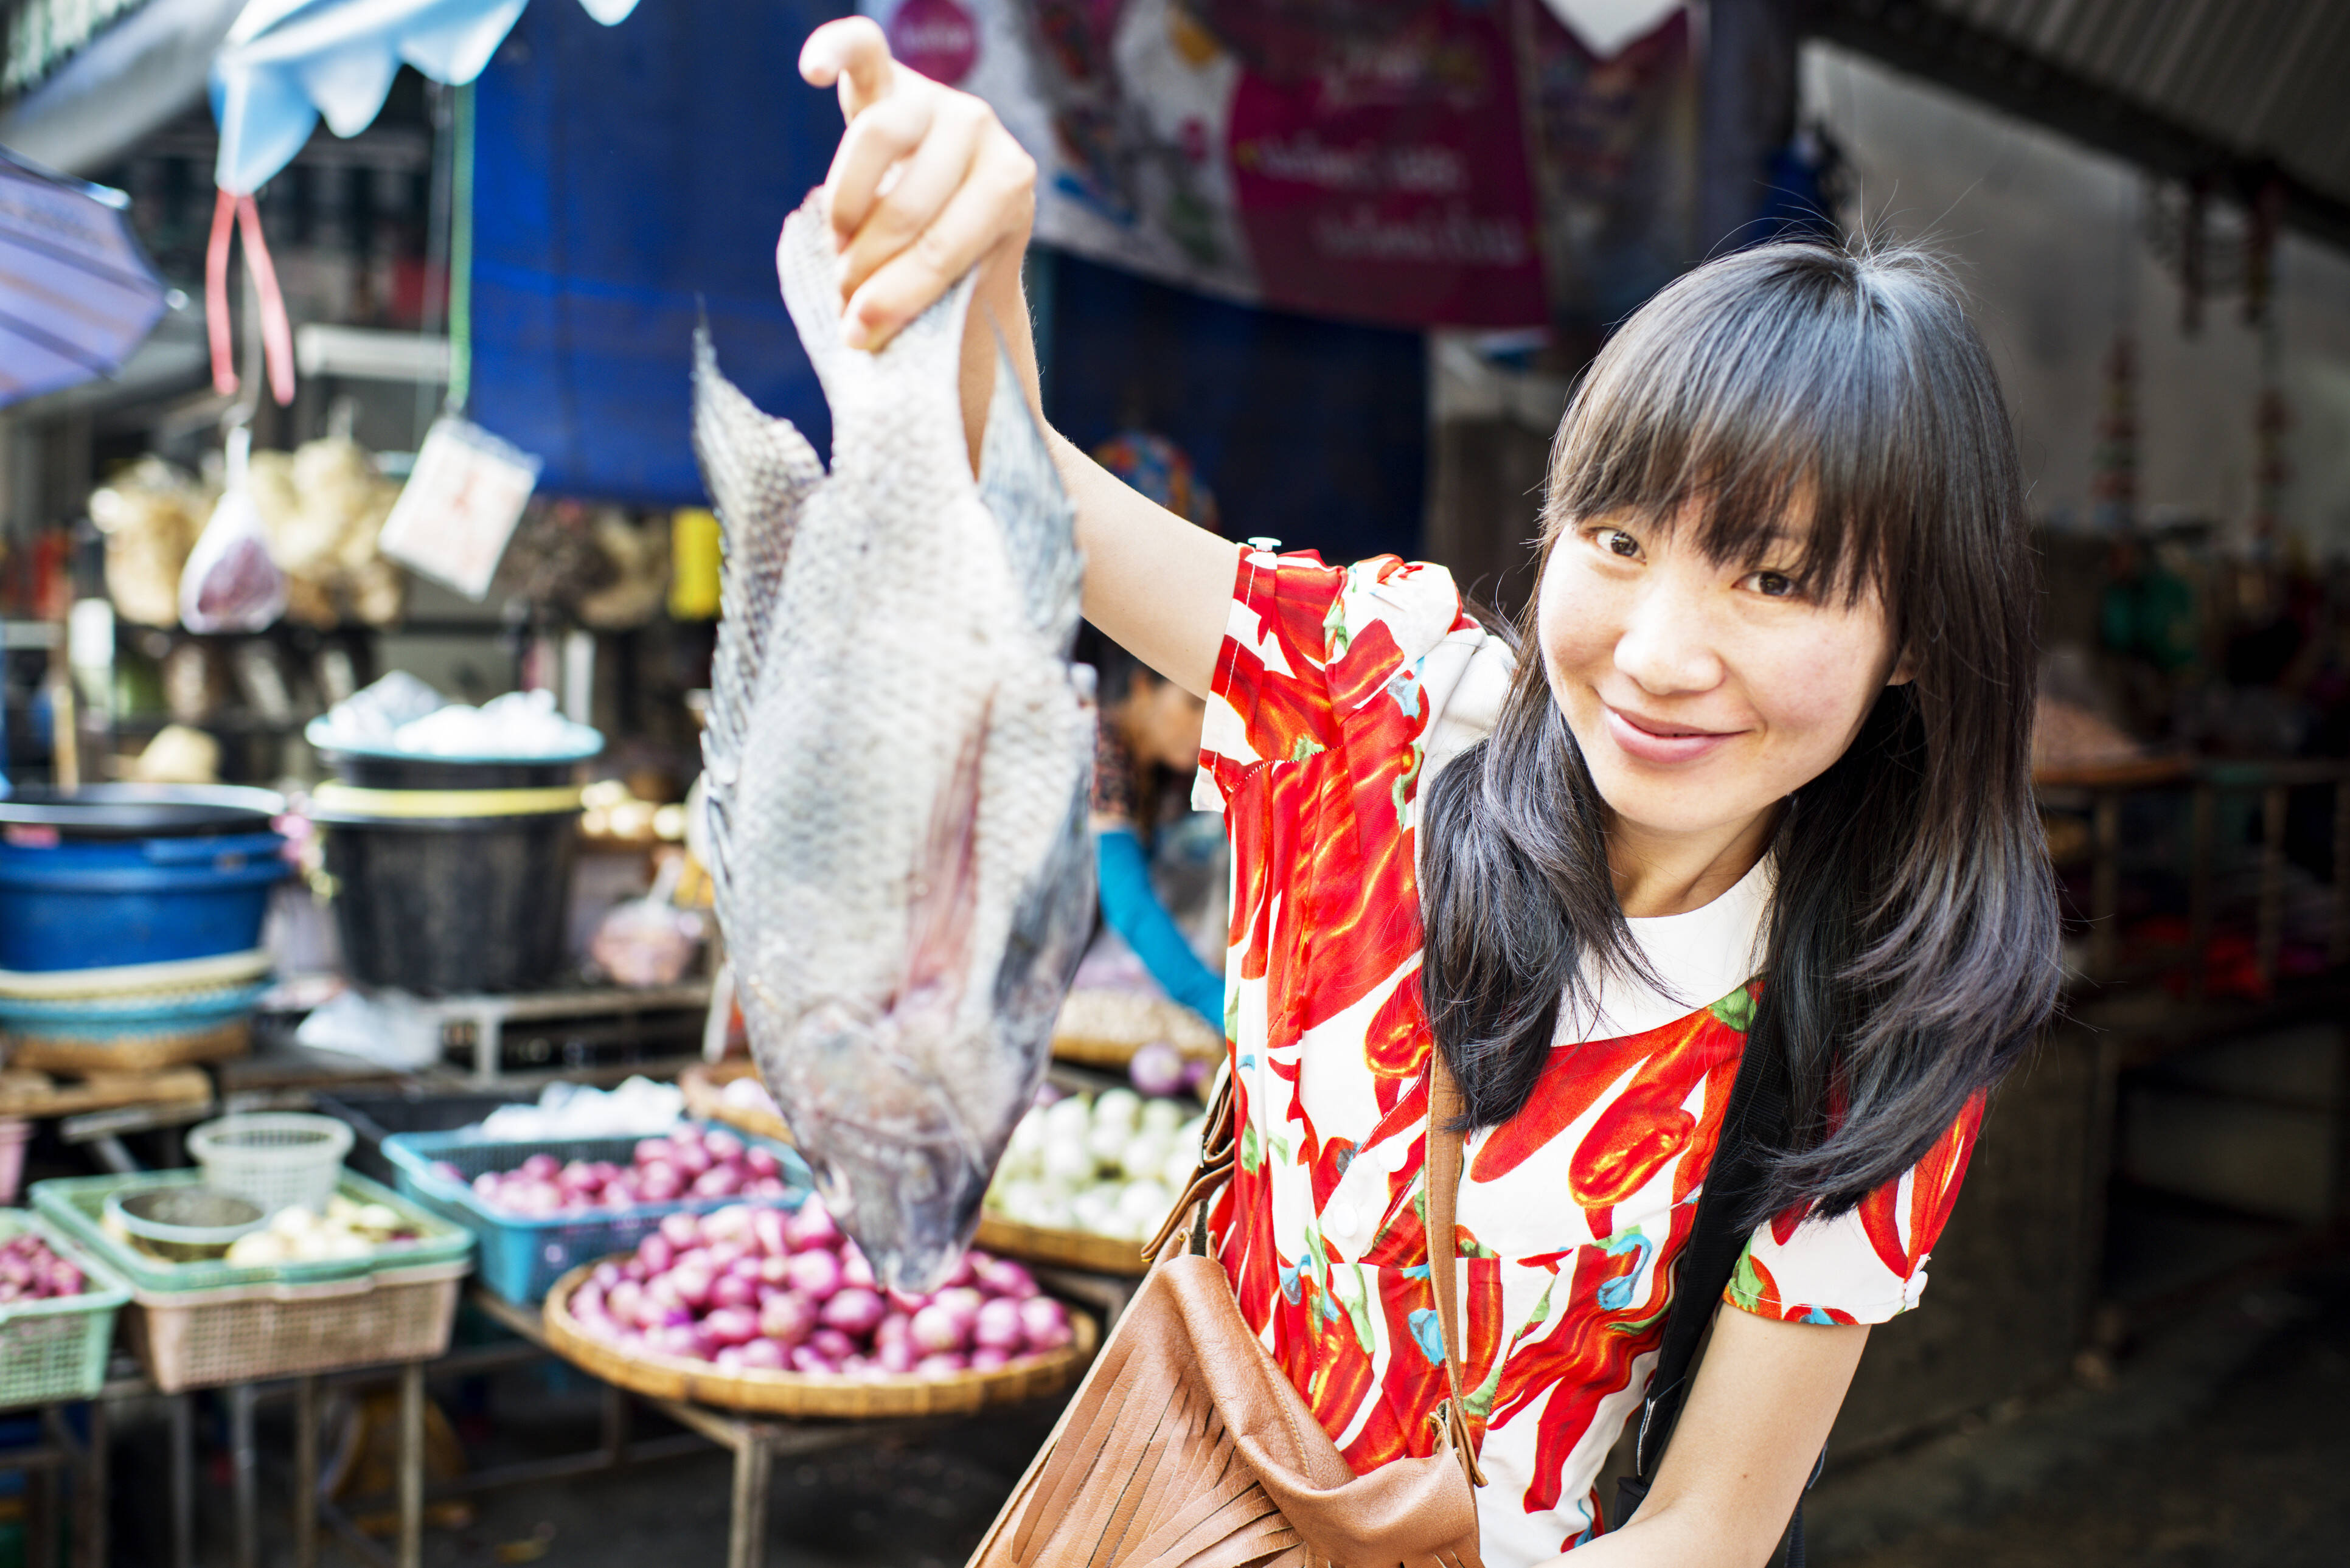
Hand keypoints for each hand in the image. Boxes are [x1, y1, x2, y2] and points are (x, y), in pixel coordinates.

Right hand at [799, 17, 1036, 351]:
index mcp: (1009, 182)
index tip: (860, 334)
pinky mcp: (888, 80)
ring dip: (845, 209)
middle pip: (906, 202)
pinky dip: (832, 53)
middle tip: (848, 300)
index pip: (941, 247)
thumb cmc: (955, 259)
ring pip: (874, 141)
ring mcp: (935, 98)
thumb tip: (856, 332)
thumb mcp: (961, 283)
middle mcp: (982, 129)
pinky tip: (812, 70)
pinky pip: (861, 51)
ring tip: (840, 250)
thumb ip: (923, 301)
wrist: (955, 211)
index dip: (896, 297)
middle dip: (869, 266)